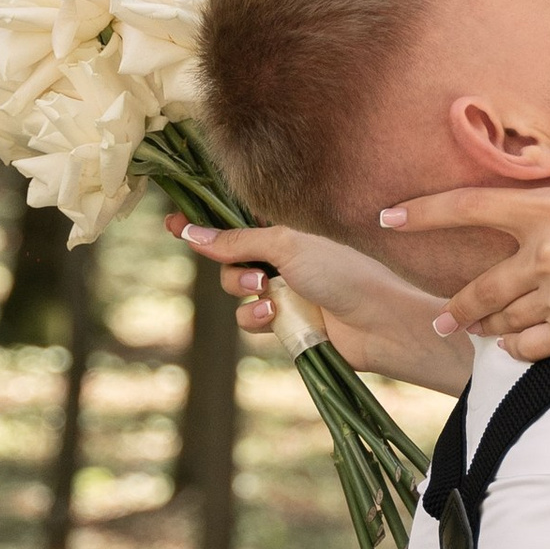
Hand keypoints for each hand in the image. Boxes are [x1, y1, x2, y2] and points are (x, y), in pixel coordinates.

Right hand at [166, 215, 442, 384]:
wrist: (376, 321)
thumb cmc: (341, 272)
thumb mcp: (287, 246)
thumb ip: (237, 241)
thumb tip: (190, 233)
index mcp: (286, 234)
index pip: (236, 226)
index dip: (205, 227)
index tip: (172, 223)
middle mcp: (282, 261)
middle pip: (229, 263)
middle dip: (233, 271)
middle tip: (255, 278)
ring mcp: (283, 293)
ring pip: (236, 295)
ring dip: (243, 296)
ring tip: (267, 298)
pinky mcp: (285, 325)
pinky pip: (249, 321)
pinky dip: (255, 320)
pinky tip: (273, 319)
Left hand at [383, 63, 549, 360]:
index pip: (471, 208)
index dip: (424, 213)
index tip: (387, 220)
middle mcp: (547, 257)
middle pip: (477, 285)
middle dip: (454, 306)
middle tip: (439, 317)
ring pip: (500, 320)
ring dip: (484, 327)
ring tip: (473, 334)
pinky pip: (525, 349)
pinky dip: (516, 349)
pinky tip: (517, 347)